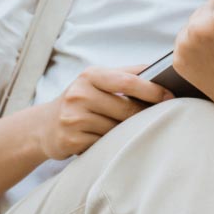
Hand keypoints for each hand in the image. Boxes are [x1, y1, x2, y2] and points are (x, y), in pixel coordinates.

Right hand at [36, 64, 172, 159]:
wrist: (43, 127)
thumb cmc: (81, 100)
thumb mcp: (97, 81)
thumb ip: (127, 74)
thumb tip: (162, 70)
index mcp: (90, 76)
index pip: (128, 81)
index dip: (152, 90)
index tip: (170, 97)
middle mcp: (79, 94)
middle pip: (127, 109)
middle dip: (144, 115)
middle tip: (158, 118)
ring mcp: (73, 118)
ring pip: (118, 128)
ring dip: (128, 130)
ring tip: (127, 129)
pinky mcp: (71, 140)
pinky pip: (105, 143)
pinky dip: (112, 142)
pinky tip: (109, 140)